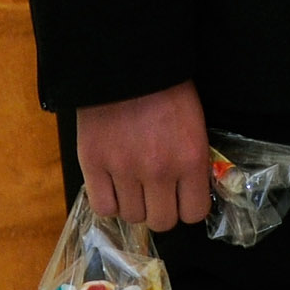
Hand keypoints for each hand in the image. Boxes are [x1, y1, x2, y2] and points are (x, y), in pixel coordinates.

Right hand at [74, 81, 212, 230]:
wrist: (128, 67)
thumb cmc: (168, 92)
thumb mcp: (195, 126)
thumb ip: (193, 163)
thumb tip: (191, 194)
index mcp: (190, 159)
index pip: (194, 212)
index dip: (188, 207)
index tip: (182, 198)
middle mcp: (159, 171)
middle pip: (162, 221)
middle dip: (161, 210)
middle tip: (156, 194)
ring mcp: (124, 170)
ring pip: (132, 217)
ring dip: (134, 205)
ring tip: (133, 185)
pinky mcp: (93, 165)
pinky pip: (103, 207)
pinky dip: (109, 201)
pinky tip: (113, 186)